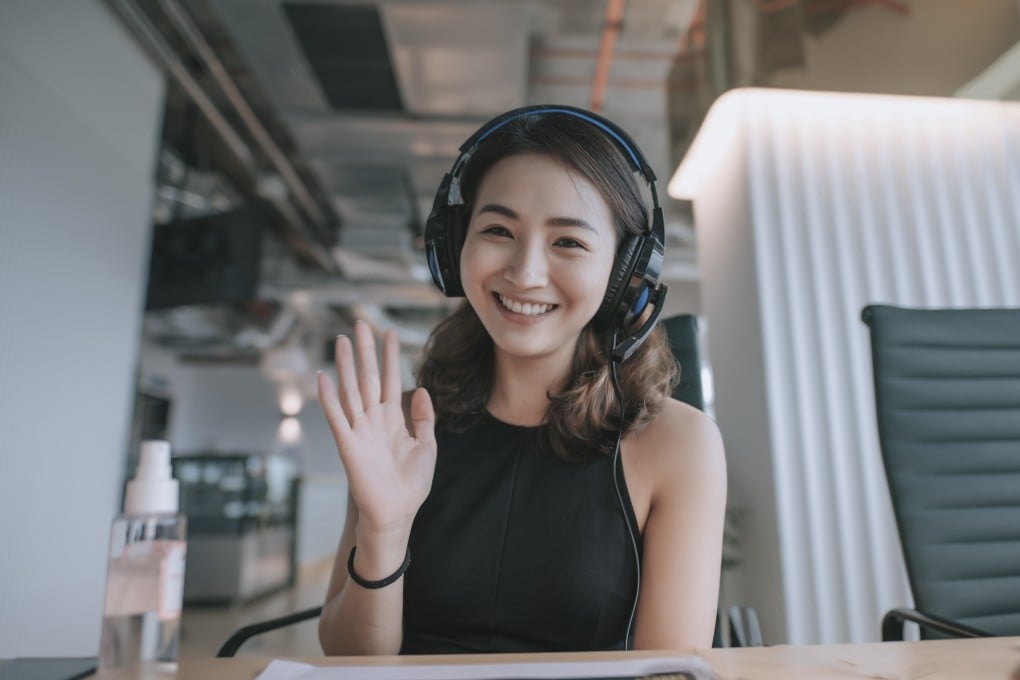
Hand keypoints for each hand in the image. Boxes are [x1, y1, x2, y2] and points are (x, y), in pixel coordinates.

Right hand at [318, 321, 436, 539]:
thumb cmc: (411, 486)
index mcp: (392, 420)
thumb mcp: (426, 447)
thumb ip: (424, 418)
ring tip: (343, 341)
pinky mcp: (348, 445)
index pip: (389, 380)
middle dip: (365, 351)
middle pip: (367, 378)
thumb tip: (421, 389)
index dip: (390, 357)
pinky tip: (323, 377)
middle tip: (361, 324)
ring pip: (351, 391)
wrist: (397, 514)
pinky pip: (336, 418)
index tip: (390, 333)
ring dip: (346, 366)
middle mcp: (373, 420)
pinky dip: (328, 398)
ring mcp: (359, 431)